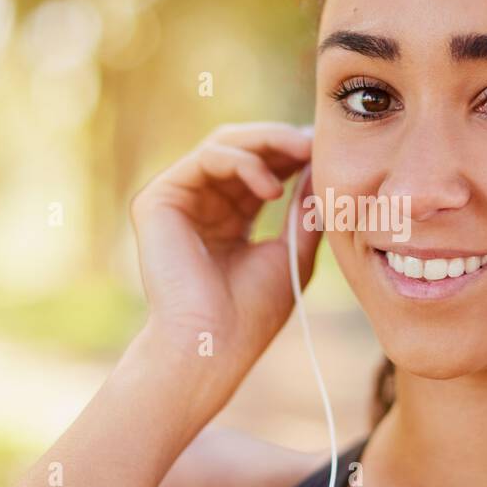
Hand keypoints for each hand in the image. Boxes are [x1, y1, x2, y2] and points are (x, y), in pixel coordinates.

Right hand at [128, 122, 320, 420]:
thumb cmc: (251, 314)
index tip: (329, 150)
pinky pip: (205, 159)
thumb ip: (304, 211)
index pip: (262, 168)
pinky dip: (242, 162)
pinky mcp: (158, 200)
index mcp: (230, 217)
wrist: (213, 346)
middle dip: (282, 140)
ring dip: (267, 142)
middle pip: (243, 148)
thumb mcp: (292, 254)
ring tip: (302, 153)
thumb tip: (322, 167)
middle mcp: (201, 204)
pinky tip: (271, 187)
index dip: (294, 154)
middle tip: (316, 141)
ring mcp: (178, 200)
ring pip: (224, 144)